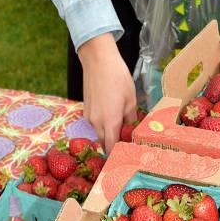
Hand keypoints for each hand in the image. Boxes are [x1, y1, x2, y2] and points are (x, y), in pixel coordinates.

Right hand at [78, 33, 136, 153]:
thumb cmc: (118, 78)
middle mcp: (96, 123)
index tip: (127, 159)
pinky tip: (112, 115)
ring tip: (122, 131)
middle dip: (115, 147)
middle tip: (128, 146)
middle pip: (105, 144)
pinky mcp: (86, 110)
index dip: (119, 156)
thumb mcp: (131, 99)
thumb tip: (134, 132)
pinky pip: (95, 124)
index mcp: (110, 122)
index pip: (112, 149)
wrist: (98, 61)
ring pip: (99, 134)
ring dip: (109, 135)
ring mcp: (89, 117)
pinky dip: (103, 125)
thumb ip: (131, 119)